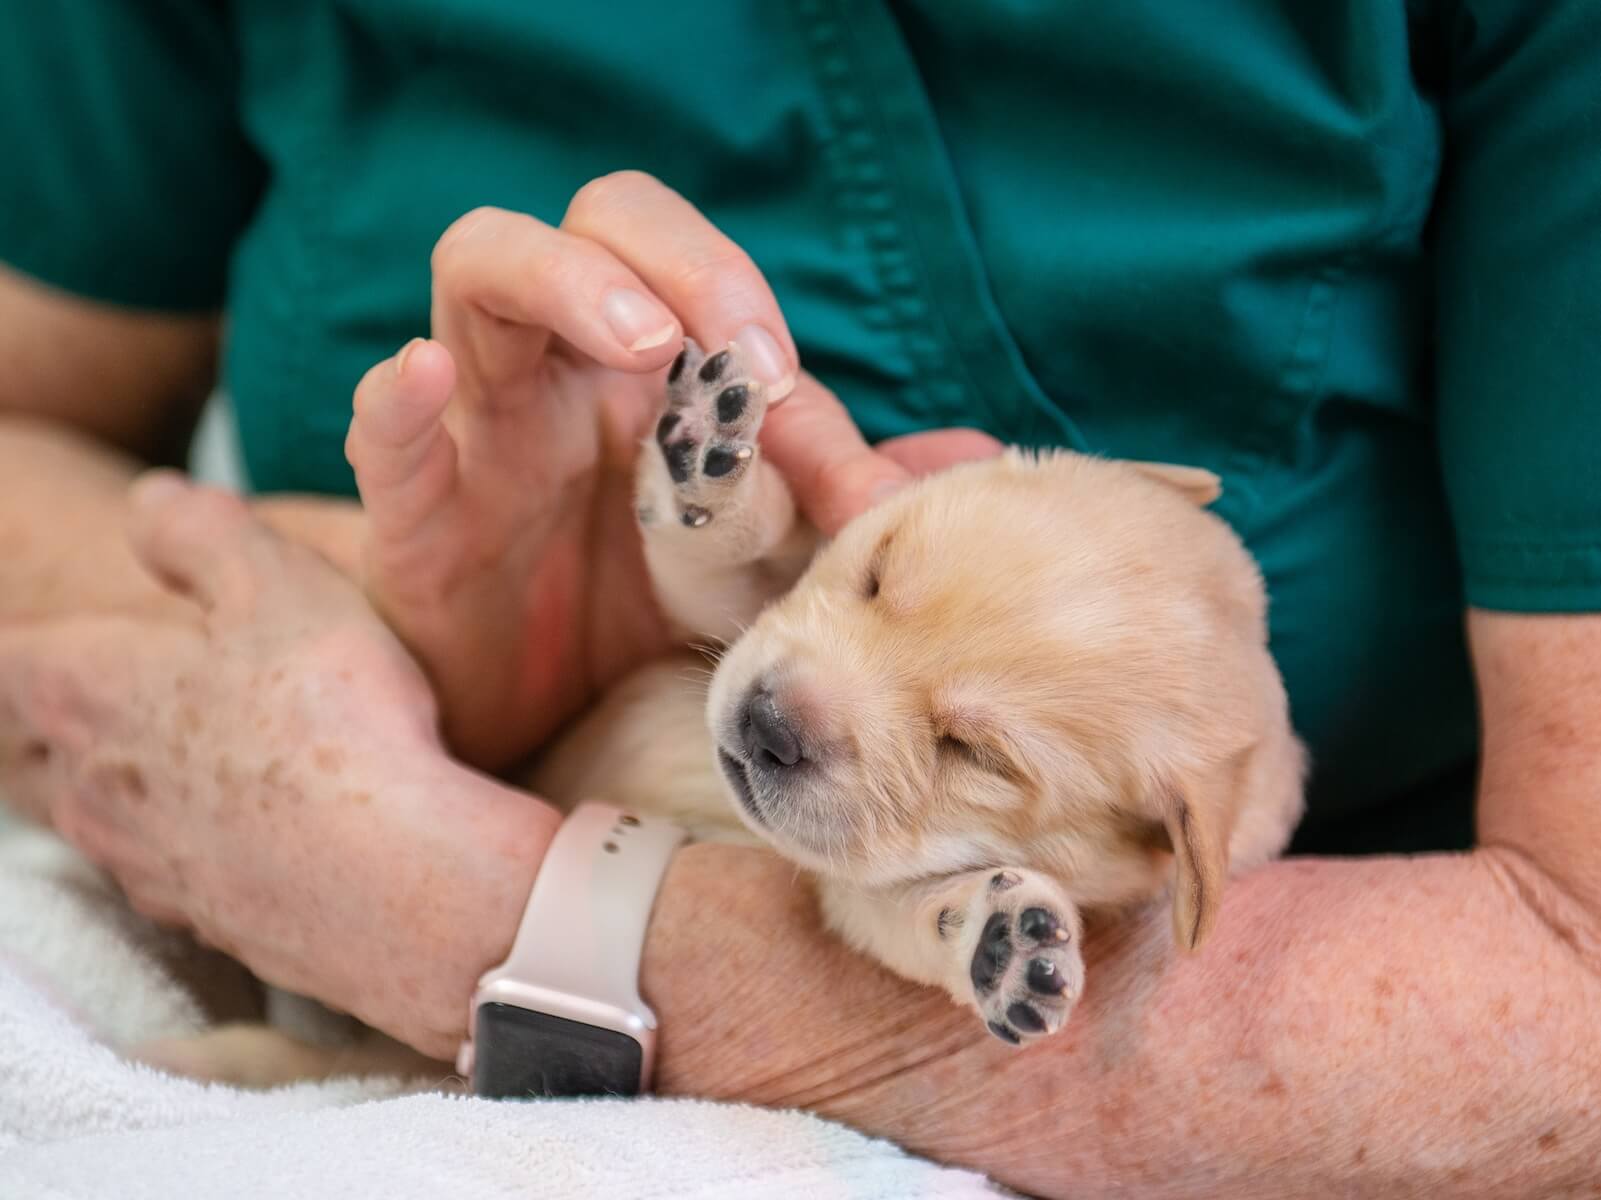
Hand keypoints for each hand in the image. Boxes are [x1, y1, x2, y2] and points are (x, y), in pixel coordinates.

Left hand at [0, 474, 555, 1051]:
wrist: (395, 880)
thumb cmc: (332, 718)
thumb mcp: (277, 582)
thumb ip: (202, 530)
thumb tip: (154, 501)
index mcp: (84, 687)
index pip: (5, 652)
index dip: (25, 631)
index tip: (53, 623)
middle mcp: (88, 783)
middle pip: (36, 740)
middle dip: (64, 710)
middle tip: (115, 683)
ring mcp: (139, 861)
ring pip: (96, 810)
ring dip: (127, 778)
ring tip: (190, 752)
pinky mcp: (200, 918)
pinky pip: (166, 867)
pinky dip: (191, 839)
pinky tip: (251, 827)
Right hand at [346, 171, 998, 767]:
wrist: (541, 734)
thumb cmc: (643, 621)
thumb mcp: (761, 560)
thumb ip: (840, 503)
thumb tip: (966, 463)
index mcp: (649, 370)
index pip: (707, 288)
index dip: (776, 337)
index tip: (839, 457)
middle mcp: (566, 371)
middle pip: (597, 222)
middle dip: (681, 259)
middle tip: (749, 356)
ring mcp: (481, 428)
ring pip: (481, 268)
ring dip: (567, 280)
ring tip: (646, 343)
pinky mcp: (413, 514)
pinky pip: (382, 432)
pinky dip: (399, 395)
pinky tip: (425, 374)